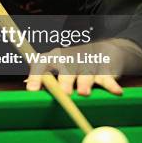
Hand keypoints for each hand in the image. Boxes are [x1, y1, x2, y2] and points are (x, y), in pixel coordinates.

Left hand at [25, 38, 141, 95]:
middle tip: (63, 93)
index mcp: (55, 58)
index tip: (31, 90)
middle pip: (66, 68)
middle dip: (64, 81)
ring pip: (86, 73)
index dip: (36, 76)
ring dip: (85, 83)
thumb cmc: (74, 63)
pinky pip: (108, 78)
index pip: (42, 64)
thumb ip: (44, 76)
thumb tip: (25, 86)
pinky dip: (112, 85)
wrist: (103, 49)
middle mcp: (70, 58)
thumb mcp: (58, 66)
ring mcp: (89, 62)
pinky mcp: (106, 67)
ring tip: (84, 93)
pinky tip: (115, 92)